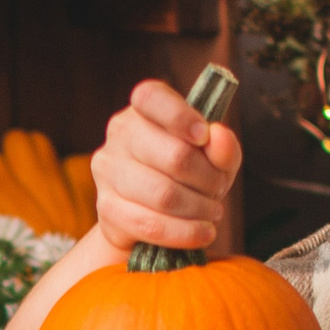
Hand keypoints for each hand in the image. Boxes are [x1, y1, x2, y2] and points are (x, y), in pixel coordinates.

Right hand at [91, 78, 241, 255]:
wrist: (150, 217)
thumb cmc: (186, 176)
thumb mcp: (213, 157)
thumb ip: (222, 146)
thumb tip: (218, 137)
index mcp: (143, 110)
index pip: (151, 97)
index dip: (181, 116)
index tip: (204, 135)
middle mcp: (120, 135)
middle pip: (173, 156)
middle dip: (208, 178)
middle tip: (219, 189)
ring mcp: (108, 171)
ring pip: (164, 195)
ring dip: (199, 208)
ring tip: (212, 212)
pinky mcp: (107, 208)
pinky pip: (151, 225)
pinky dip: (186, 232)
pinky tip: (203, 232)